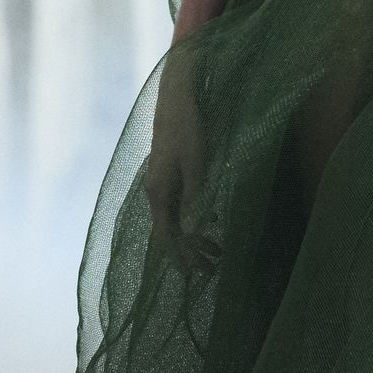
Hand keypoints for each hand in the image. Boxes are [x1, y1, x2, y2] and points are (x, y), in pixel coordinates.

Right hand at [143, 49, 210, 259]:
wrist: (176, 96)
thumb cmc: (188, 128)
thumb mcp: (196, 164)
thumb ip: (195, 197)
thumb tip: (195, 231)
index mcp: (158, 192)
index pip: (166, 236)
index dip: (181, 257)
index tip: (196, 276)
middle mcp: (155, 191)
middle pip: (170, 232)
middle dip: (190, 253)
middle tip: (212, 271)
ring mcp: (161, 183)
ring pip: (176, 220)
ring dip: (194, 238)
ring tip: (216, 253)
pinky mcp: (169, 175)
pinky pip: (179, 207)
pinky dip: (194, 221)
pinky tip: (211, 224)